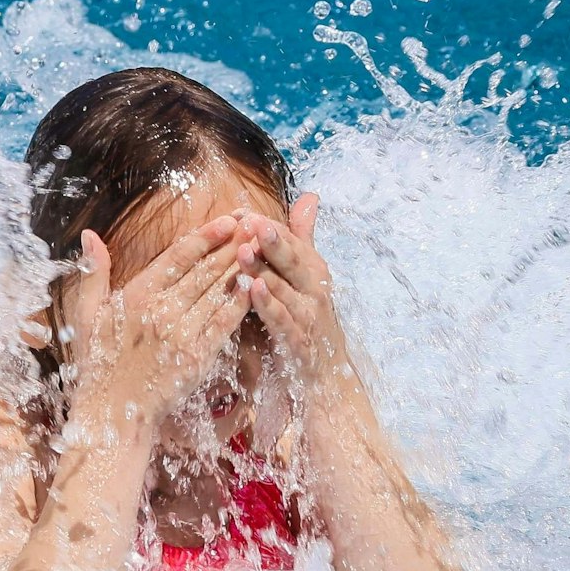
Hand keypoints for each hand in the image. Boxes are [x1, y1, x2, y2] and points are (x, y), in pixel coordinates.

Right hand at [63, 215, 253, 421]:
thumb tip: (90, 234)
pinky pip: (224, 323)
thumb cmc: (99, 363)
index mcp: (136, 295)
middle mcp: (160, 310)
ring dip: (242, 267)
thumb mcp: (87, 314)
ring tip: (262, 246)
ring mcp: (181, 334)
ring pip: (218, 292)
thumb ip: (94, 272)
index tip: (228, 219)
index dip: (206, 236)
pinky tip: (255, 286)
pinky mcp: (197, 357)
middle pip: (204, 269)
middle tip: (256, 222)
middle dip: (232, 243)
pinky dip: (240, 303)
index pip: (178, 256)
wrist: (113, 411)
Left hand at [237, 193, 351, 386]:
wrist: (327, 374)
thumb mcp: (305, 275)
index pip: (291, 241)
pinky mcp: (299, 342)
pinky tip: (252, 290)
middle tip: (252, 222)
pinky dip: (267, 305)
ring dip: (263, 270)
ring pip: (283, 289)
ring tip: (243, 252)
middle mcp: (313, 289)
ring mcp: (307, 315)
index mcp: (312, 270)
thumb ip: (301, 237)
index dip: (267, 227)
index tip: (242, 212)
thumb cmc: (308, 316)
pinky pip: (281, 320)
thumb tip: (309, 196)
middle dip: (272, 241)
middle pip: (291, 260)